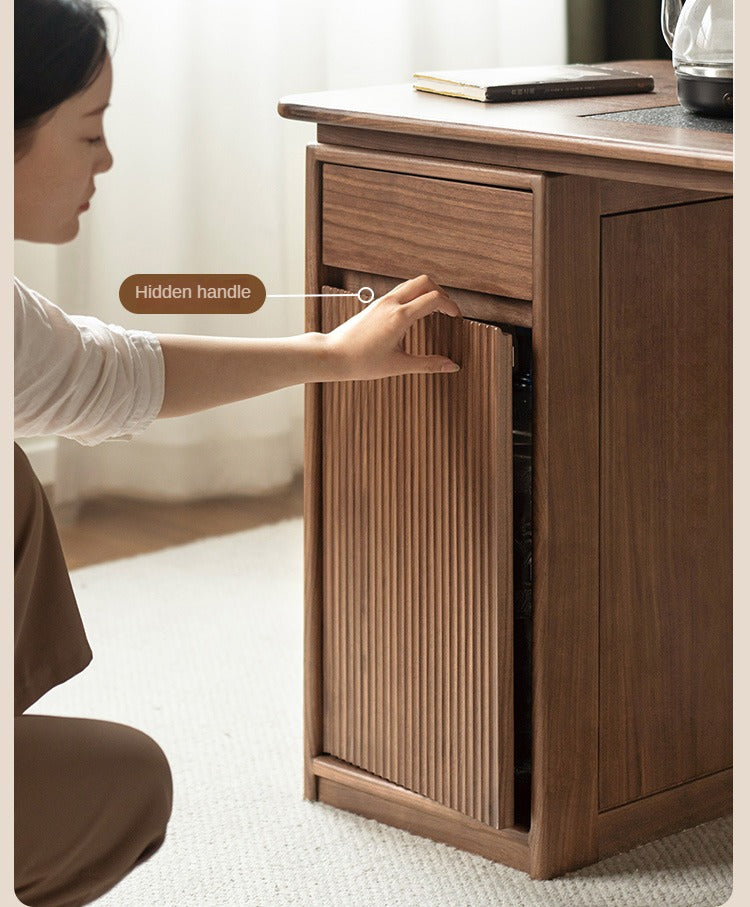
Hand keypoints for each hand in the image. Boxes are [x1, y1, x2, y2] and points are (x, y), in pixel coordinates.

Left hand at [323, 274, 461, 380]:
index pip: (434, 299)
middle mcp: (391, 303)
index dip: (450, 306)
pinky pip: (400, 291)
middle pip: (424, 281)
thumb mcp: (398, 365)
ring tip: (435, 310)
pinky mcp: (375, 304)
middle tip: (448, 310)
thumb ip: (428, 364)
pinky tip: (414, 313)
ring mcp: (382, 301)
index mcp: (400, 316)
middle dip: (441, 292)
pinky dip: (413, 295)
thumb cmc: (360, 362)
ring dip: (426, 291)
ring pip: (411, 283)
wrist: (332, 356)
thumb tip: (451, 366)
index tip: (456, 317)